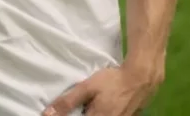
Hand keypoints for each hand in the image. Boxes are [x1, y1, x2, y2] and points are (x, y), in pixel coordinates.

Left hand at [42, 64, 159, 115]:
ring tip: (90, 104)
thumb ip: (67, 102)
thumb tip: (47, 114)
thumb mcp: (87, 88)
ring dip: (92, 111)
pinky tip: (102, 105)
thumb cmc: (112, 81)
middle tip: (83, 104)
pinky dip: (104, 112)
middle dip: (82, 112)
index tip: (65, 113)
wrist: (141, 78)